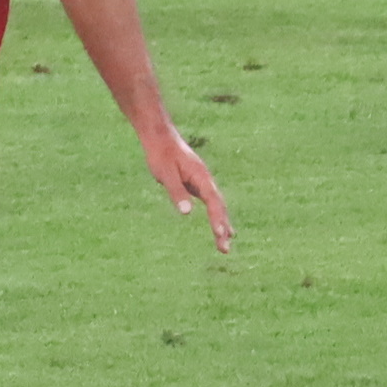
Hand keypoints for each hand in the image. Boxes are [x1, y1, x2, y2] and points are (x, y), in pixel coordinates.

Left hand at [143, 122, 233, 253]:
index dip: (218, 219)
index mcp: (201, 177)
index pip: (213, 202)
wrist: (160, 137)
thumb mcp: (166, 174)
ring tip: (226, 244)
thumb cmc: (161, 155)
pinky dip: (218, 216)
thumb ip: (177, 192)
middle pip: (219, 207)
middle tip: (224, 250)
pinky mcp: (198, 183)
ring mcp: (203, 182)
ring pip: (217, 206)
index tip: (221, 235)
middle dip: (223, 228)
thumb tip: (187, 212)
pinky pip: (212, 203)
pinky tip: (220, 227)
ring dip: (222, 224)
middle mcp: (206, 180)